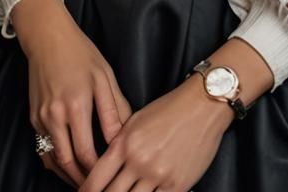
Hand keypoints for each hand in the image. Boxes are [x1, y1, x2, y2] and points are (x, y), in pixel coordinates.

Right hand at [11, 0, 132, 186]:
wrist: (47, 38)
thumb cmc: (80, 54)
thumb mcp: (104, 76)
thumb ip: (115, 109)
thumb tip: (124, 137)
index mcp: (75, 105)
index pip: (86, 152)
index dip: (98, 170)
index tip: (110, 175)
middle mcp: (55, 116)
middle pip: (67, 162)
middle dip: (83, 180)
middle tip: (98, 186)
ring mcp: (41, 118)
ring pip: (53, 160)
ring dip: (68, 175)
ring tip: (85, 182)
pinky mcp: (33, 118)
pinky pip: (44, 149)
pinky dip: (56, 163)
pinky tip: (69, 167)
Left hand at [79, 75, 232, 191]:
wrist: (203, 105)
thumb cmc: (169, 109)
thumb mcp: (136, 120)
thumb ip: (119, 144)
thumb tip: (104, 167)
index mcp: (124, 143)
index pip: (96, 179)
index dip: (85, 191)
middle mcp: (138, 161)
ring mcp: (158, 175)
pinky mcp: (177, 185)